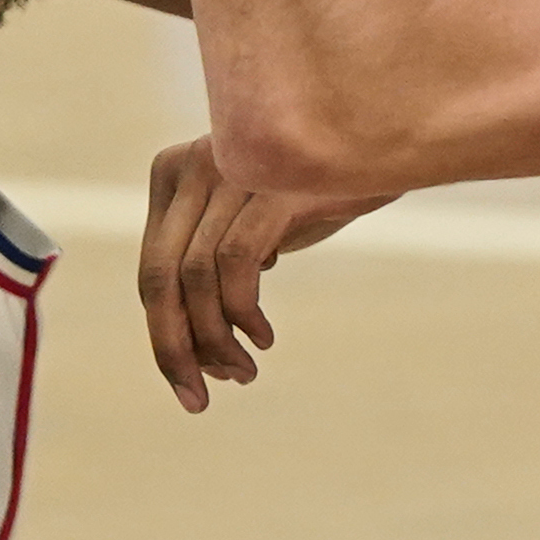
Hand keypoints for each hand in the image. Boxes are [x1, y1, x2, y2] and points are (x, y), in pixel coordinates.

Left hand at [134, 134, 392, 407]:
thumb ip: (219, 269)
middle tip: (198, 398)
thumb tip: (202, 352)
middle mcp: (193, 167)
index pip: (152, 269)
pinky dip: (241, 312)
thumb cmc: (323, 189)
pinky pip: (236, 264)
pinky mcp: (271, 186)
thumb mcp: (258, 225)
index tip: (187, 383)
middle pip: (159, 277)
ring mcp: (230, 171)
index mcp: (175, 174)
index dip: (164, 335)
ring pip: (195, 279)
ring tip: (244, 371)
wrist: (387, 141)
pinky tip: (263, 338)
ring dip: (216, 340)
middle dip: (173, 348)